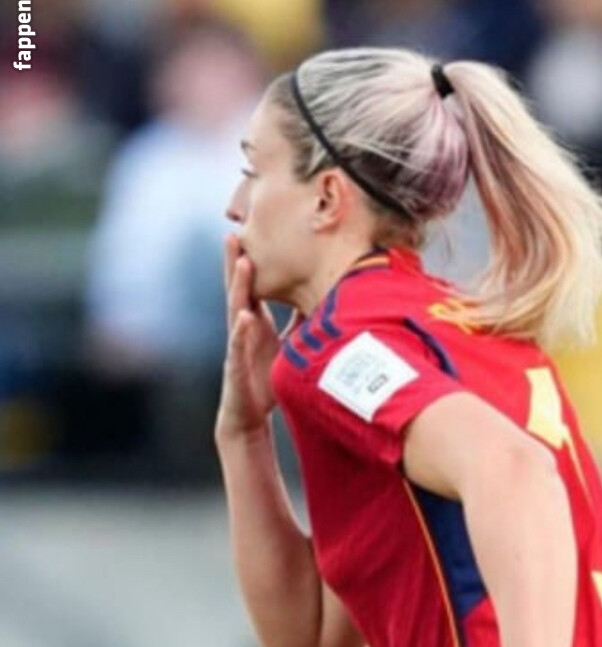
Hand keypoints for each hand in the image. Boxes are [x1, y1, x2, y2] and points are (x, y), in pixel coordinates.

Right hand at [216, 236, 294, 440]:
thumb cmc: (263, 379)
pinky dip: (241, 330)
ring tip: (243, 262)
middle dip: (235, 261)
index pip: (251, 285)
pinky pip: (237, 344)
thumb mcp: (287, 347)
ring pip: (236, 309)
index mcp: (254, 321)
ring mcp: (237, 344)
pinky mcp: (236, 365)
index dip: (250, 260)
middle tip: (236, 232)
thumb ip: (299, 324)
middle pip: (238, 288)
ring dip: (238, 286)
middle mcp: (242, 327)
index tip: (254, 234)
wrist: (248, 415)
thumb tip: (321, 301)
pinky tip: (245, 316)